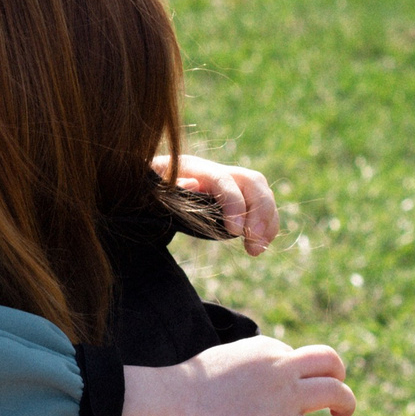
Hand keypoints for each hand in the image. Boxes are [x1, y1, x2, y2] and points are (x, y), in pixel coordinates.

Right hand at [121, 337, 353, 415]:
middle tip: (335, 401)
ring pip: (337, 392)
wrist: (167, 403)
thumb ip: (242, 372)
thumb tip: (244, 392)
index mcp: (263, 349)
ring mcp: (283, 395)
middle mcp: (279, 366)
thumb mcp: (219, 365)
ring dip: (346, 406)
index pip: (295, 357)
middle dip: (339, 377)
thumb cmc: (180, 390)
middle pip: (329, 361)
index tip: (288, 395)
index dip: (297, 376)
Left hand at [157, 154, 277, 255]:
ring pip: (261, 192)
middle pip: (251, 181)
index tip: (235, 232)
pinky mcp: (236, 197)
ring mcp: (229, 182)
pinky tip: (262, 242)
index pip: (223, 179)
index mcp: (193, 167)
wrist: (148, 189)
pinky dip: (268, 223)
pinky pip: (262, 204)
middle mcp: (216, 170)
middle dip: (258, 212)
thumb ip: (169, 188)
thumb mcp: (150, 190)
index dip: (234, 203)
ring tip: (256, 248)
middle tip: (253, 242)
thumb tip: (192, 184)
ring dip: (266, 221)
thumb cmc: (146, 192)